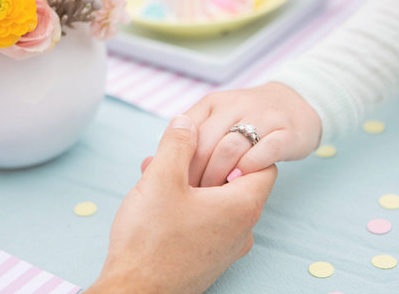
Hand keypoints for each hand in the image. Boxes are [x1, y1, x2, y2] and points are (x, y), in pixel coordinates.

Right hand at [86, 115, 276, 293]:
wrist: (135, 292)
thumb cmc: (151, 240)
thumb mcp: (162, 179)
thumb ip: (178, 144)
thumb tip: (187, 122)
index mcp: (242, 207)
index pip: (262, 164)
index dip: (238, 147)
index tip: (210, 143)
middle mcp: (242, 229)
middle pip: (235, 182)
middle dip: (203, 164)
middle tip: (172, 158)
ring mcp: (226, 248)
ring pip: (216, 202)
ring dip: (189, 184)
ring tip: (155, 175)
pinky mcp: (208, 259)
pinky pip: (205, 223)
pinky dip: (186, 206)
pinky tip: (155, 200)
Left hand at [184, 82, 320, 186]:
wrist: (296, 104)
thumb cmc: (245, 123)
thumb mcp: (215, 121)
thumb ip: (187, 141)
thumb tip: (150, 166)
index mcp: (211, 104)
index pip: (184, 131)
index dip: (174, 162)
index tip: (172, 185)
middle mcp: (235, 105)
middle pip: (205, 142)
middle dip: (194, 174)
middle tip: (190, 197)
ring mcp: (262, 116)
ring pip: (231, 146)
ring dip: (218, 175)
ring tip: (213, 195)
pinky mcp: (286, 132)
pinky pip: (265, 151)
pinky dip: (249, 169)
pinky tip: (240, 183)